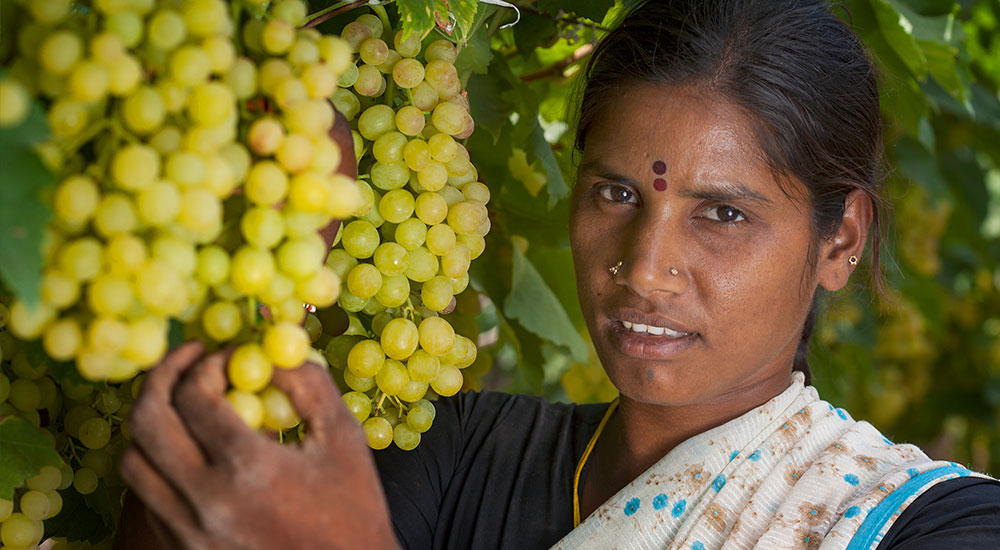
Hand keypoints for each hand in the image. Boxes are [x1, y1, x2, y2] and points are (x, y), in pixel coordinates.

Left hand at [120, 342, 399, 549]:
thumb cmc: (353, 512)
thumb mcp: (344, 438)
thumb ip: (308, 385)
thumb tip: (270, 351)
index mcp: (248, 469)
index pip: (195, 396)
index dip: (208, 363)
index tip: (229, 356)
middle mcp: (205, 501)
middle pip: (146, 423)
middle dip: (162, 377)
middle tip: (188, 360)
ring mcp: (186, 530)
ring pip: (133, 462)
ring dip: (154, 422)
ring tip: (184, 404)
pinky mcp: (180, 547)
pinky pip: (147, 496)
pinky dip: (159, 462)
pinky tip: (191, 449)